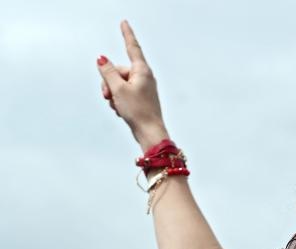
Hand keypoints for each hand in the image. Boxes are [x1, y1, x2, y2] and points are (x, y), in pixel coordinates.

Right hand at [97, 20, 168, 149]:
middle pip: (118, 71)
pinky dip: (119, 101)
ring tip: (117, 106)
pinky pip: (124, 95)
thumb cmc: (138, 111)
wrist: (150, 133)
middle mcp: (144, 77)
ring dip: (113, 94)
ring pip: (119, 85)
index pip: (132, 47)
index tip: (124, 23)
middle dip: (109, 83)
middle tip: (107, 96)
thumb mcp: (118, 89)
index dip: (126, 34)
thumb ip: (107, 72)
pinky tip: (121, 111)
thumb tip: (102, 59)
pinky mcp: (140, 99)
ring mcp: (142, 89)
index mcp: (141, 70)